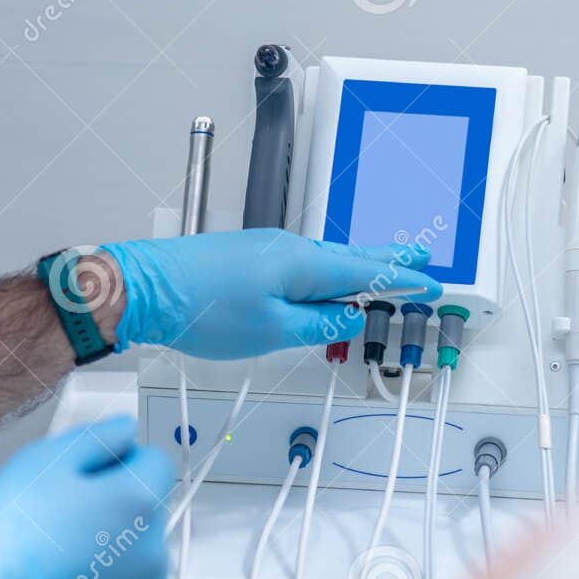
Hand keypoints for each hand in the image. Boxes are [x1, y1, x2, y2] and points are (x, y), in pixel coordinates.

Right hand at [0, 418, 172, 578]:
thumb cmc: (5, 537)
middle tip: (65, 520)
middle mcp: (153, 551)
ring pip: (140, 558)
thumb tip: (126, 431)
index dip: (120, 463)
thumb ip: (100, 437)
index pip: (155, 464)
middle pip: (147, 513)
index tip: (92, 477)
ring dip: (114, 555)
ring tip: (62, 560)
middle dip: (117, 510)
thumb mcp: (46, 459)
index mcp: (139, 501)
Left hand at [97, 229, 442, 358]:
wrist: (145, 286)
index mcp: (304, 264)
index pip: (368, 274)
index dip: (403, 281)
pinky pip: (302, 261)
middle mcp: (290, 248)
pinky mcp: (247, 255)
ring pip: (326, 258)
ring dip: (358, 264)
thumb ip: (316, 328)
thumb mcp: (271, 331)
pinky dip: (326, 269)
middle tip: (421, 257)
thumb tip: (347, 323)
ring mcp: (267, 248)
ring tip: (382, 267)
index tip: (432, 283)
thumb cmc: (201, 307)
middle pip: (352, 256)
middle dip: (389, 259)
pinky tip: (324, 279)